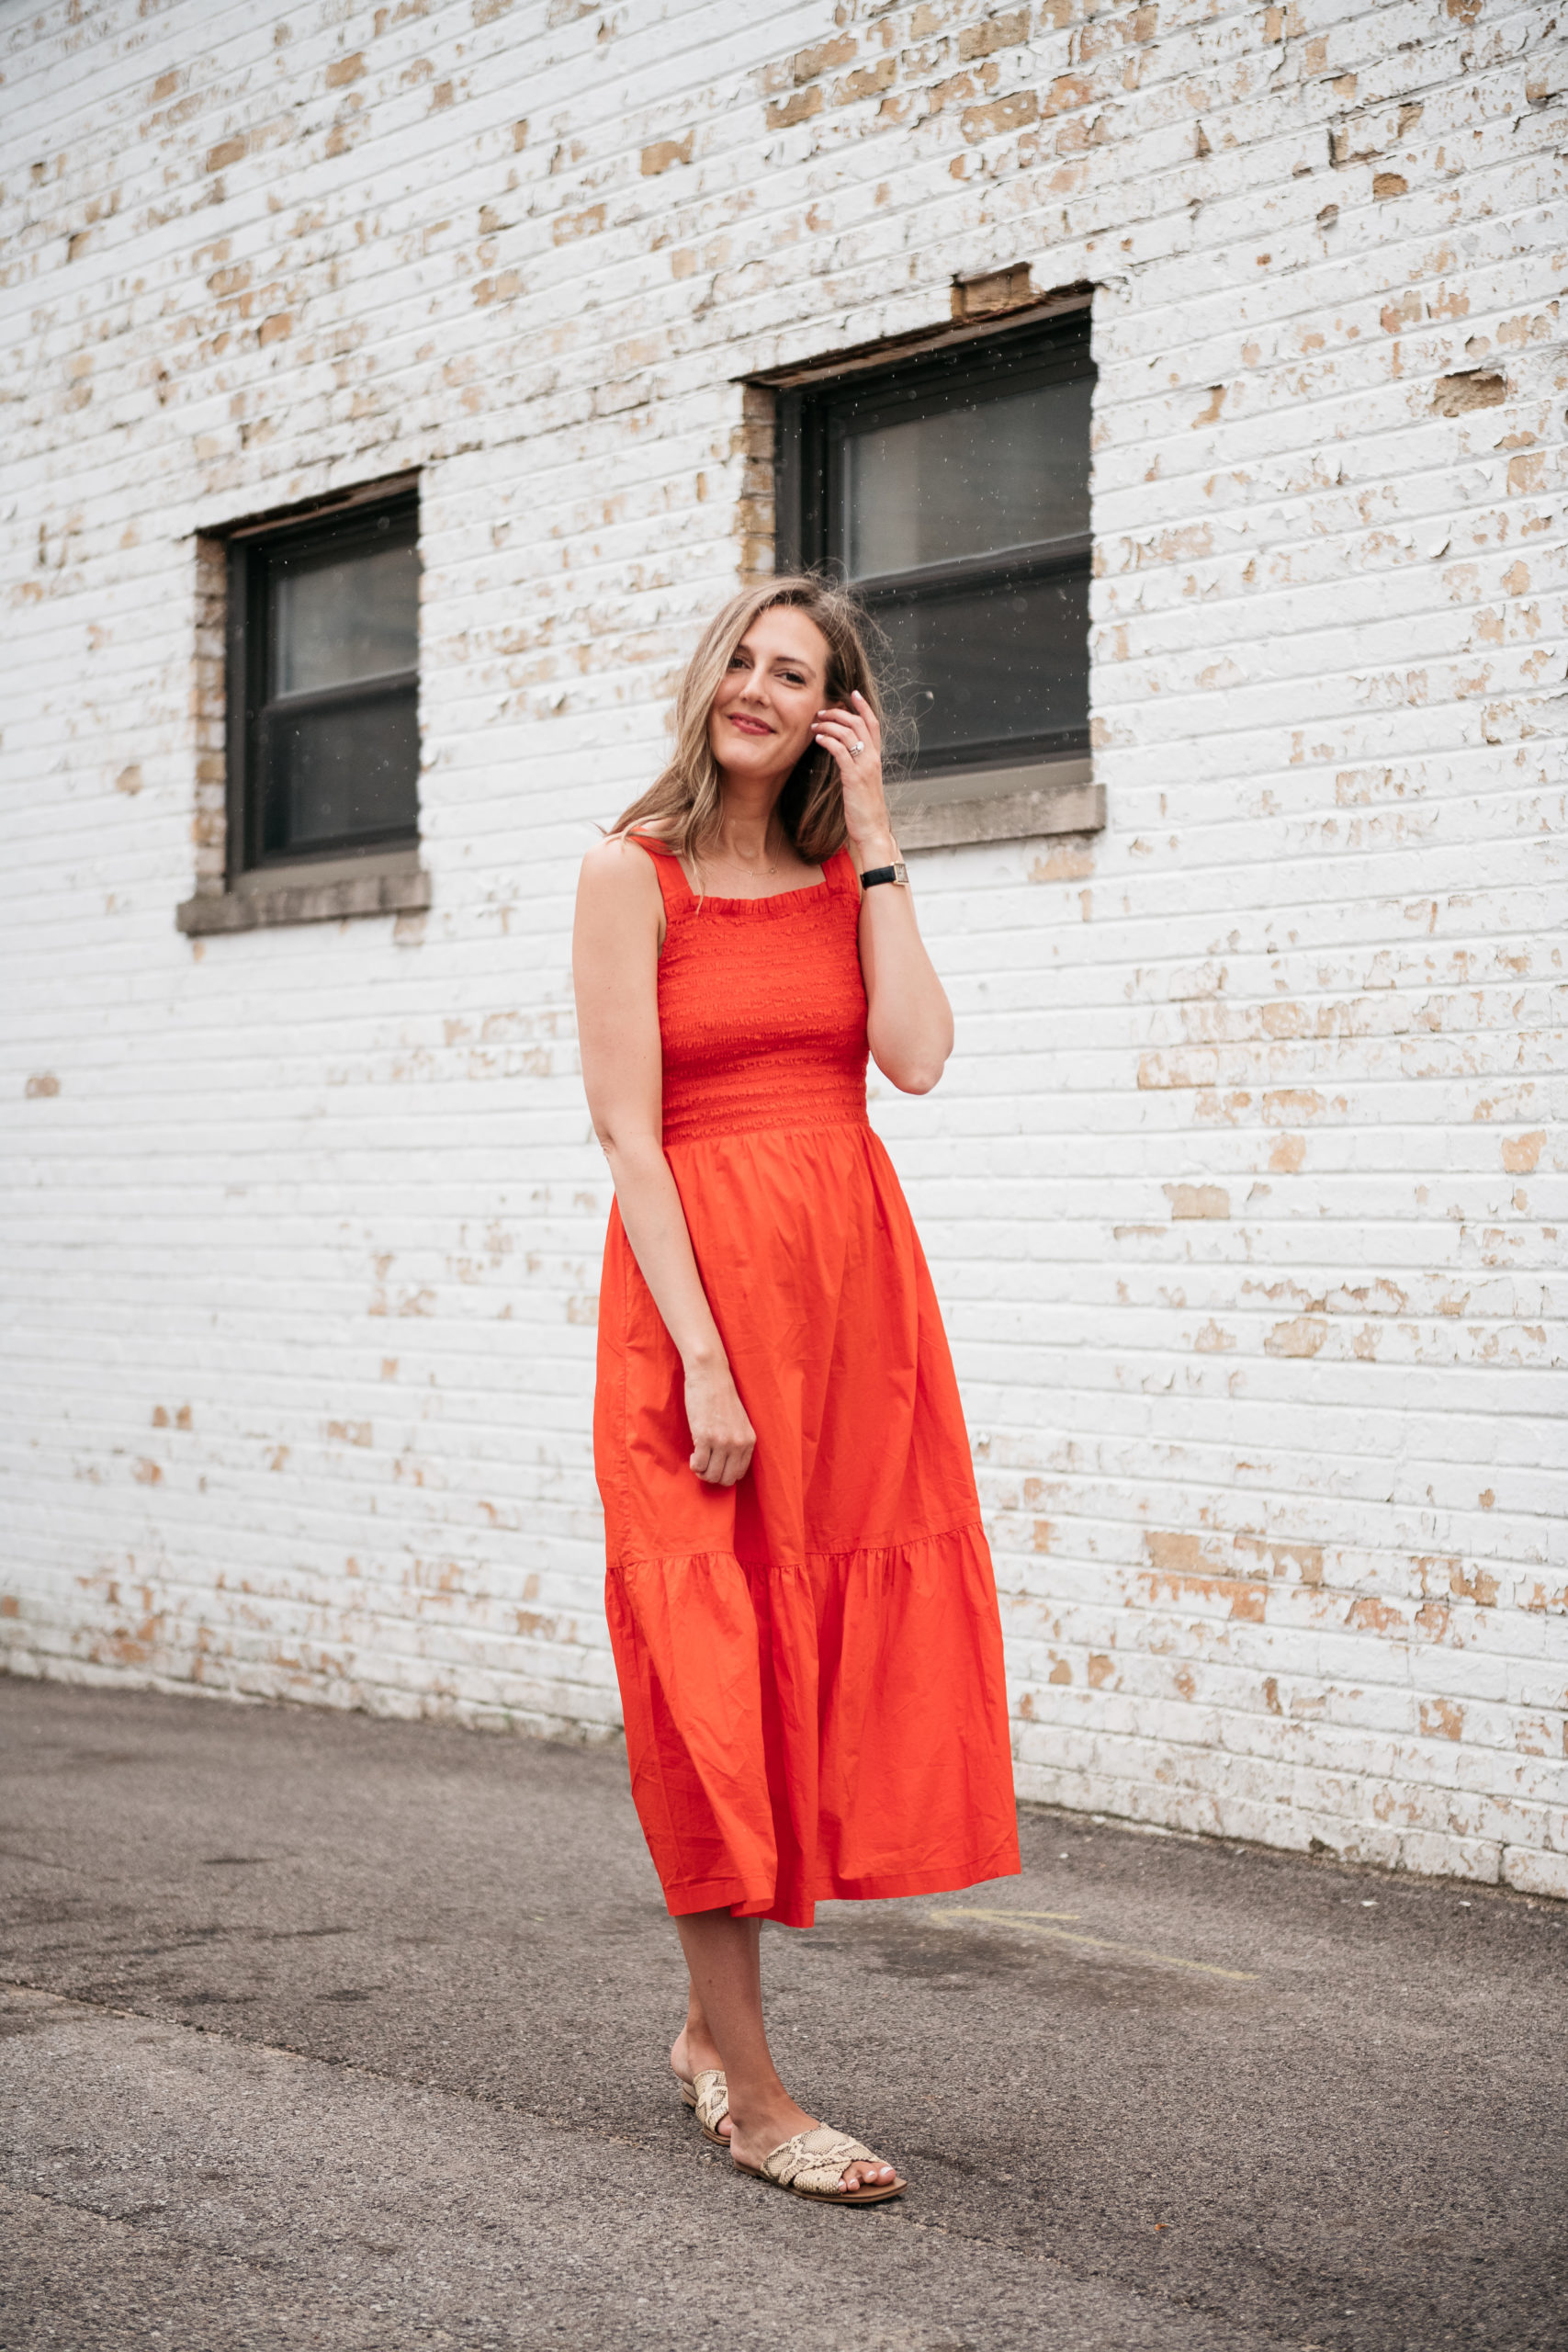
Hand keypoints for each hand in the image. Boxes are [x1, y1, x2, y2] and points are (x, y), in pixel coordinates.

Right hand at [684, 1358, 755, 1486]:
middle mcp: (738, 1443)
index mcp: (749, 1440)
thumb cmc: (721, 1397)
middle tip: (704, 1464)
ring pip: (711, 1475)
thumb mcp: (739, 1422)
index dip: (724, 1473)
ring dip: (702, 1471)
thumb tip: (725, 1465)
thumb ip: (737, 1442)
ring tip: (698, 1458)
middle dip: (712, 1476)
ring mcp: (722, 1441)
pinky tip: (694, 1453)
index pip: (739, 1473)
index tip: (715, 1464)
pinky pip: (699, 1465)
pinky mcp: (705, 1437)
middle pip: (725, 1479)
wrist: (710, 1376)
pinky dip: (694, 1464)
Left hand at [813, 691, 893, 858]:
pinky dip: (828, 741)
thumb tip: (843, 757)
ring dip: (829, 725)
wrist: (872, 830)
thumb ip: (856, 768)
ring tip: (815, 725)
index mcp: (876, 759)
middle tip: (822, 711)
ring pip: (849, 733)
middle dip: (839, 712)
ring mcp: (865, 767)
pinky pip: (840, 751)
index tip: (852, 694)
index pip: (873, 725)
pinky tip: (818, 739)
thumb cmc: (864, 810)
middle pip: (859, 723)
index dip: (864, 707)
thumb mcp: (862, 784)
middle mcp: (873, 759)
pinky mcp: (853, 777)